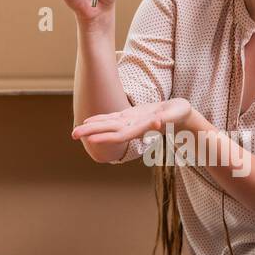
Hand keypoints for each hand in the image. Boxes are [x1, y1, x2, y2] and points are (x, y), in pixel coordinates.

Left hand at [71, 99, 192, 146]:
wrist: (181, 117)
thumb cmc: (180, 116)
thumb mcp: (174, 115)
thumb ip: (165, 119)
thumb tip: (155, 123)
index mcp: (142, 128)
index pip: (120, 134)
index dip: (105, 136)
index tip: (91, 139)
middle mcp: (133, 127)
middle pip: (109, 131)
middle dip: (91, 132)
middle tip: (72, 135)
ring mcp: (131, 122)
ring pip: (108, 125)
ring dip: (91, 128)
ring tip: (75, 131)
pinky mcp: (130, 116)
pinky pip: (112, 119)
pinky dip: (100, 120)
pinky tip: (89, 121)